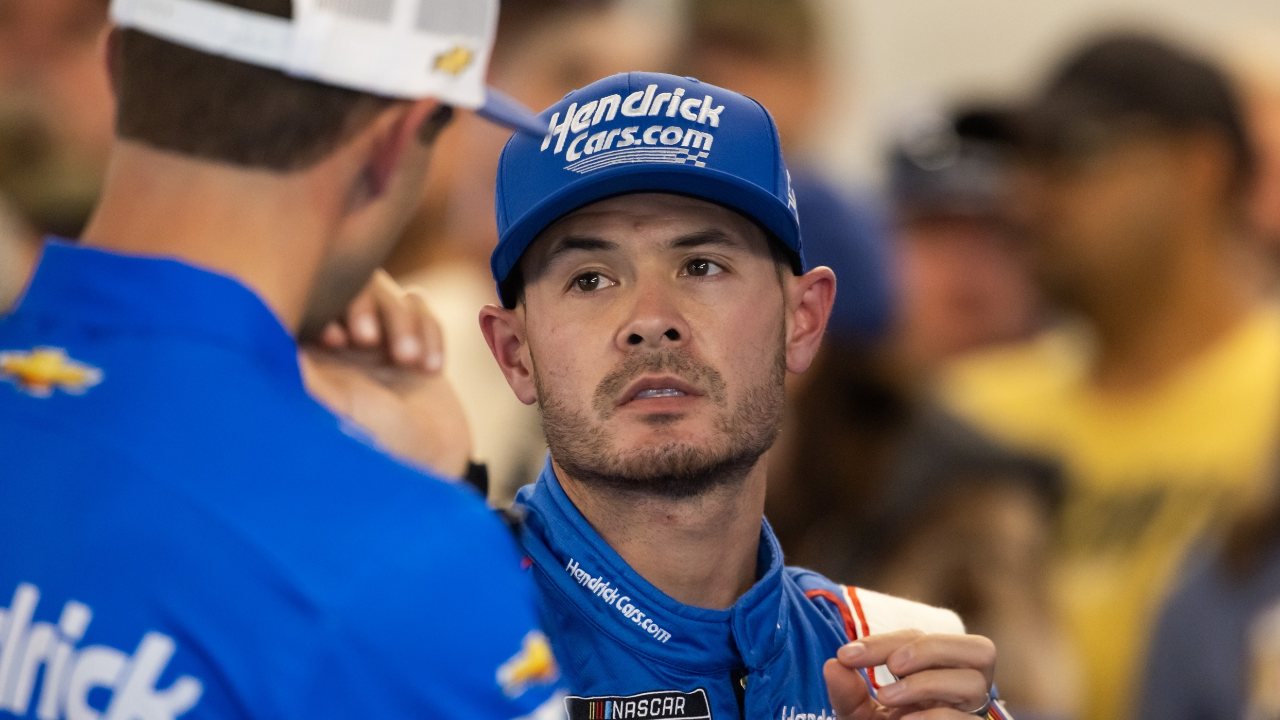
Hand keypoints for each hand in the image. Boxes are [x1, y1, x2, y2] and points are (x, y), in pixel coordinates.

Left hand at [300, 271, 472, 478]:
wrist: (434, 466)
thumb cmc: (376, 444)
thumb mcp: (333, 408)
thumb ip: (302, 368)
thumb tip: (266, 326)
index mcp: (310, 355)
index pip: (310, 297)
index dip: (328, 305)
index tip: (336, 342)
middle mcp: (340, 342)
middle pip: (354, 284)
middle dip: (369, 305)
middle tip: (370, 341)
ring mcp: (378, 341)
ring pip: (390, 293)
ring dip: (404, 321)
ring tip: (408, 361)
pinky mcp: (413, 342)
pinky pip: (421, 307)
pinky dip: (429, 331)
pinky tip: (430, 368)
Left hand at [824, 630, 996, 719]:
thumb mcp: (858, 716)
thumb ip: (847, 693)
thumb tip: (832, 665)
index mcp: (934, 675)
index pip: (920, 639)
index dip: (884, 641)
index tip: (846, 656)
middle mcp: (960, 693)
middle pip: (977, 649)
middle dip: (929, 648)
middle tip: (892, 666)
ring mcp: (972, 716)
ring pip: (975, 683)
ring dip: (927, 683)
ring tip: (888, 698)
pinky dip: (936, 715)